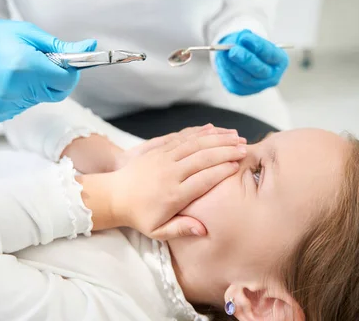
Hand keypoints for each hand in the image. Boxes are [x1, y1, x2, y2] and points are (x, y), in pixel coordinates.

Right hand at [0, 18, 96, 121]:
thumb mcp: (28, 33)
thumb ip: (61, 47)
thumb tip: (90, 48)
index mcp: (24, 66)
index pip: (66, 81)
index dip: (69, 71)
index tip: (63, 61)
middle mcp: (15, 89)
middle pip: (57, 92)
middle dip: (54, 78)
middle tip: (38, 62)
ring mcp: (5, 104)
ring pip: (41, 99)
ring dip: (37, 86)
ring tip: (15, 68)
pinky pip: (24, 105)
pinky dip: (22, 94)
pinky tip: (6, 80)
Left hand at [107, 131, 246, 239]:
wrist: (113, 195)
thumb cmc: (139, 215)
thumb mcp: (158, 230)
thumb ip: (181, 229)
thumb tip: (204, 230)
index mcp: (173, 194)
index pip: (203, 179)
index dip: (222, 171)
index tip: (239, 166)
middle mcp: (169, 173)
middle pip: (202, 158)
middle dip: (226, 151)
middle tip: (245, 148)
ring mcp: (163, 158)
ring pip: (194, 144)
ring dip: (217, 138)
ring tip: (236, 136)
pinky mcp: (158, 149)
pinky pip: (182, 137)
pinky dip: (199, 131)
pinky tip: (214, 128)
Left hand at [215, 29, 288, 95]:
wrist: (244, 60)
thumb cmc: (251, 47)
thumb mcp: (252, 39)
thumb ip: (247, 39)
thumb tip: (239, 40)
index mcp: (280, 61)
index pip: (270, 54)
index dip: (258, 46)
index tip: (245, 37)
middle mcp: (272, 77)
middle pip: (259, 70)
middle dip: (245, 59)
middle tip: (233, 50)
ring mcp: (257, 86)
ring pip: (244, 77)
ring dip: (232, 64)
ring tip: (223, 52)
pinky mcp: (242, 91)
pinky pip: (233, 81)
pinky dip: (226, 69)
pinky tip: (221, 59)